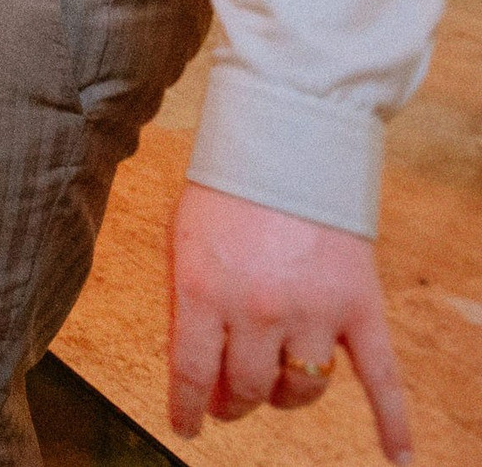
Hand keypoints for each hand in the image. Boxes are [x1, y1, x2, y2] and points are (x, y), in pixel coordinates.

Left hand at [168, 182, 411, 462]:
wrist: (289, 145)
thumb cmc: (227, 193)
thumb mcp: (182, 242)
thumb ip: (185, 302)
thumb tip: (190, 366)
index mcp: (203, 290)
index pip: (193, 374)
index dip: (187, 408)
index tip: (187, 425)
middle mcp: (257, 310)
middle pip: (247, 387)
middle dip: (234, 401)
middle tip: (230, 400)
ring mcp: (313, 313)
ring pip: (301, 390)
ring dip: (284, 396)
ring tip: (274, 387)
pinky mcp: (359, 309)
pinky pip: (381, 379)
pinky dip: (392, 422)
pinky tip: (397, 457)